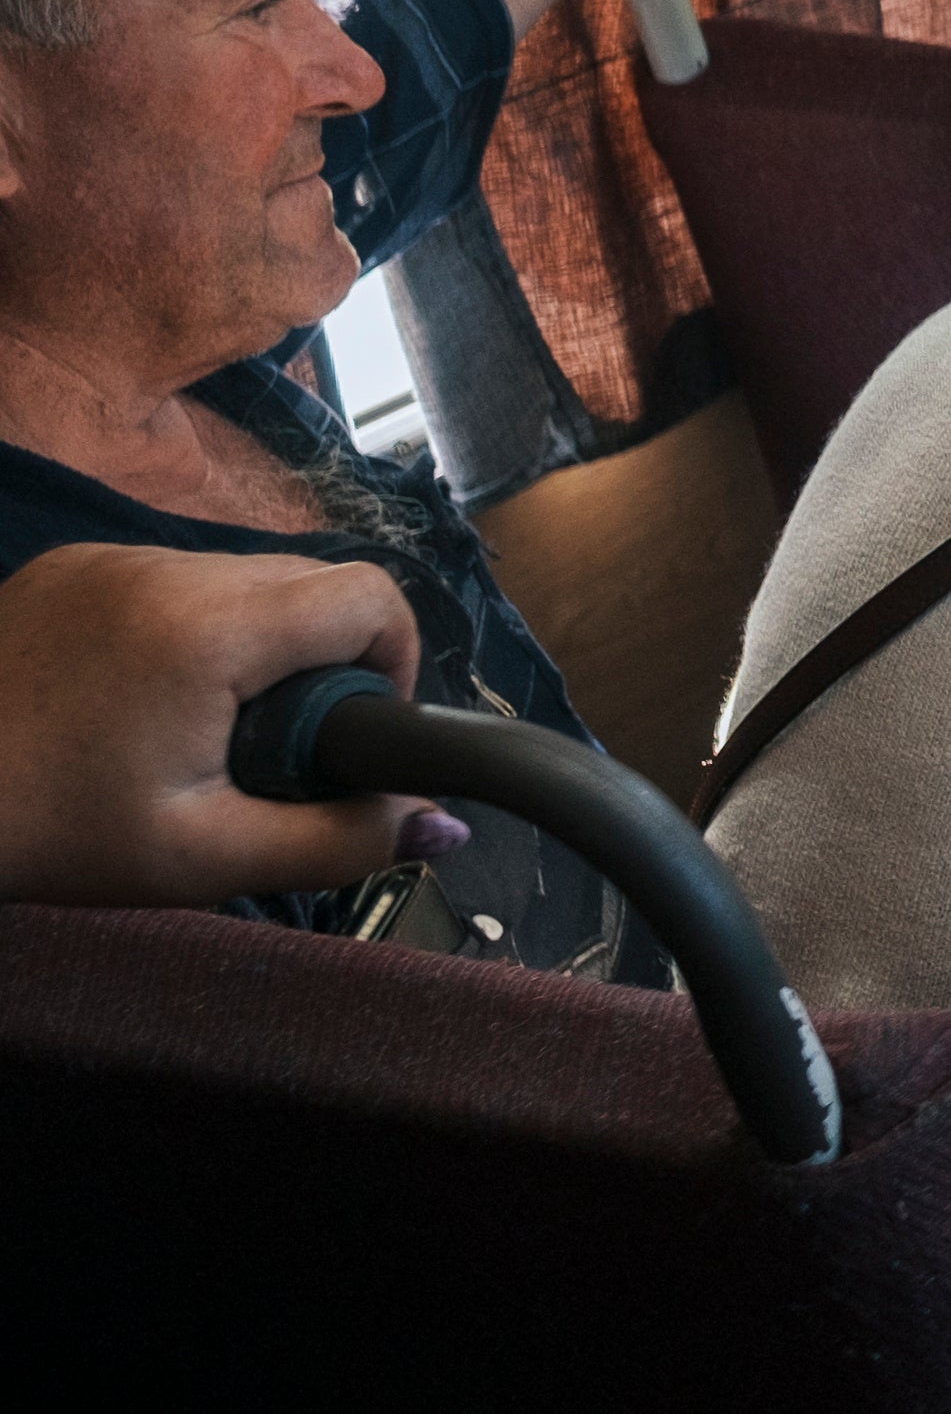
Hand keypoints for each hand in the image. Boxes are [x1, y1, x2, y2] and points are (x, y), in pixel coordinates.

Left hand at [0, 546, 429, 908]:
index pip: (369, 596)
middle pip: (310, 583)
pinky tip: (139, 700)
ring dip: (253, 646)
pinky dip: (188, 632)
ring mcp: (112, 555)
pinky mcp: (72, 563)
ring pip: (244, 579)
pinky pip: (175, 580)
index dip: (390, 662)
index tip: (346, 732)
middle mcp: (165, 565)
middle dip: (317, 662)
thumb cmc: (44, 832)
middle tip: (264, 749)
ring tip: (194, 730)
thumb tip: (442, 829)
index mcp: (208, 628)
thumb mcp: (200, 859)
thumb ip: (335, 842)